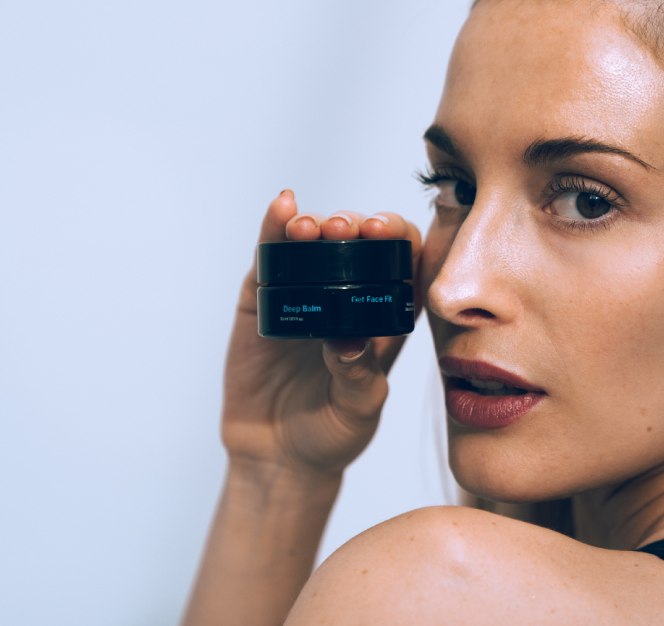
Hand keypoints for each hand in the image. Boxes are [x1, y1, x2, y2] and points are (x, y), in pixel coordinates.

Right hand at [218, 190, 424, 482]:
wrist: (277, 456)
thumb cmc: (331, 435)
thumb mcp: (357, 412)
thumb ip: (358, 378)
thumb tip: (348, 342)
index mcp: (383, 319)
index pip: (402, 264)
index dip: (399, 240)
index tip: (389, 233)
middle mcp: (345, 298)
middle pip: (357, 245)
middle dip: (355, 228)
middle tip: (350, 229)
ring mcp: (302, 295)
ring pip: (312, 244)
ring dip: (314, 225)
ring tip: (311, 226)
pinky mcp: (261, 300)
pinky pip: (269, 258)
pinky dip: (274, 228)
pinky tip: (282, 207)